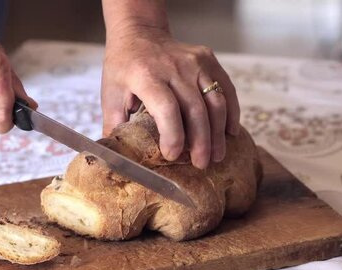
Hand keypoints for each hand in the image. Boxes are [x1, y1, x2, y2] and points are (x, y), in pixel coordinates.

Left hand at [101, 26, 239, 168]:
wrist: (139, 33)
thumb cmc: (124, 68)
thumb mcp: (110, 94)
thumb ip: (114, 126)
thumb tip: (118, 161)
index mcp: (146, 76)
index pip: (166, 108)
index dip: (173, 135)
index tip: (172, 155)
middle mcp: (173, 67)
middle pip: (195, 109)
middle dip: (200, 142)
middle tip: (201, 164)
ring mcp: (194, 62)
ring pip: (215, 101)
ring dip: (218, 132)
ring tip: (217, 155)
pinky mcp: (208, 60)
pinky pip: (226, 89)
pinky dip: (231, 112)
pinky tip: (230, 133)